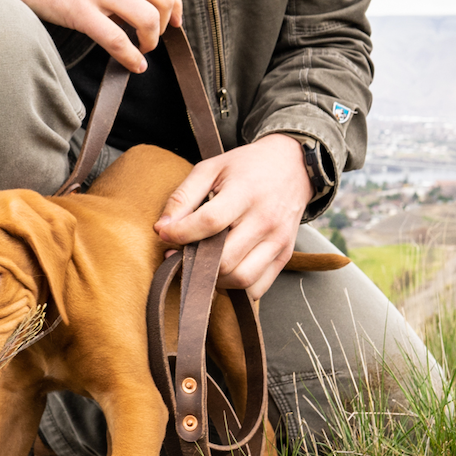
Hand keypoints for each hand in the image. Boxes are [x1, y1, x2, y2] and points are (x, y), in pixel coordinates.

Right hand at [0, 0, 182, 71]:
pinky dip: (131, 57)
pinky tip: (134, 65)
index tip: (174, 22)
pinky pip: (116, 39)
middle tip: (153, 39)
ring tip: (141, 51)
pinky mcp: (78, 10)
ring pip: (148, 18)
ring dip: (151, 41)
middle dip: (165, 25)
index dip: (174, 4)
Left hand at [154, 134, 311, 300]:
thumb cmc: (246, 168)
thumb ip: (182, 197)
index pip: (209, 223)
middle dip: (196, 262)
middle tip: (183, 253)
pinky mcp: (285, 256)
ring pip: (241, 279)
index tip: (165, 234)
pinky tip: (225, 272)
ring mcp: (278, 241)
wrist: (293, 166)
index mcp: (245, 193)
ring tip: (204, 264)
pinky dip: (236, 289)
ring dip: (215, 280)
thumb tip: (162, 228)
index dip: (181, 234)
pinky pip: (257, 289)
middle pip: (224, 260)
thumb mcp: (210, 169)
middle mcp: (265, 220)